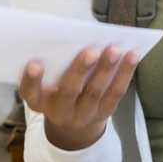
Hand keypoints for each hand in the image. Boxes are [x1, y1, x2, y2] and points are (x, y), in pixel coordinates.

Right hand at [18, 45, 139, 150]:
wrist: (74, 124)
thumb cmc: (59, 91)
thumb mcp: (48, 84)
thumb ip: (54, 66)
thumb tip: (71, 37)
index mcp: (39, 102)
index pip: (30, 93)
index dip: (31, 79)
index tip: (34, 62)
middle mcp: (59, 112)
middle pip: (68, 91)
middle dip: (80, 70)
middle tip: (91, 50)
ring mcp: (83, 115)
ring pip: (95, 92)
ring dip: (107, 69)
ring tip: (116, 49)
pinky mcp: (104, 113)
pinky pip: (116, 93)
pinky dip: (125, 73)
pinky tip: (132, 55)